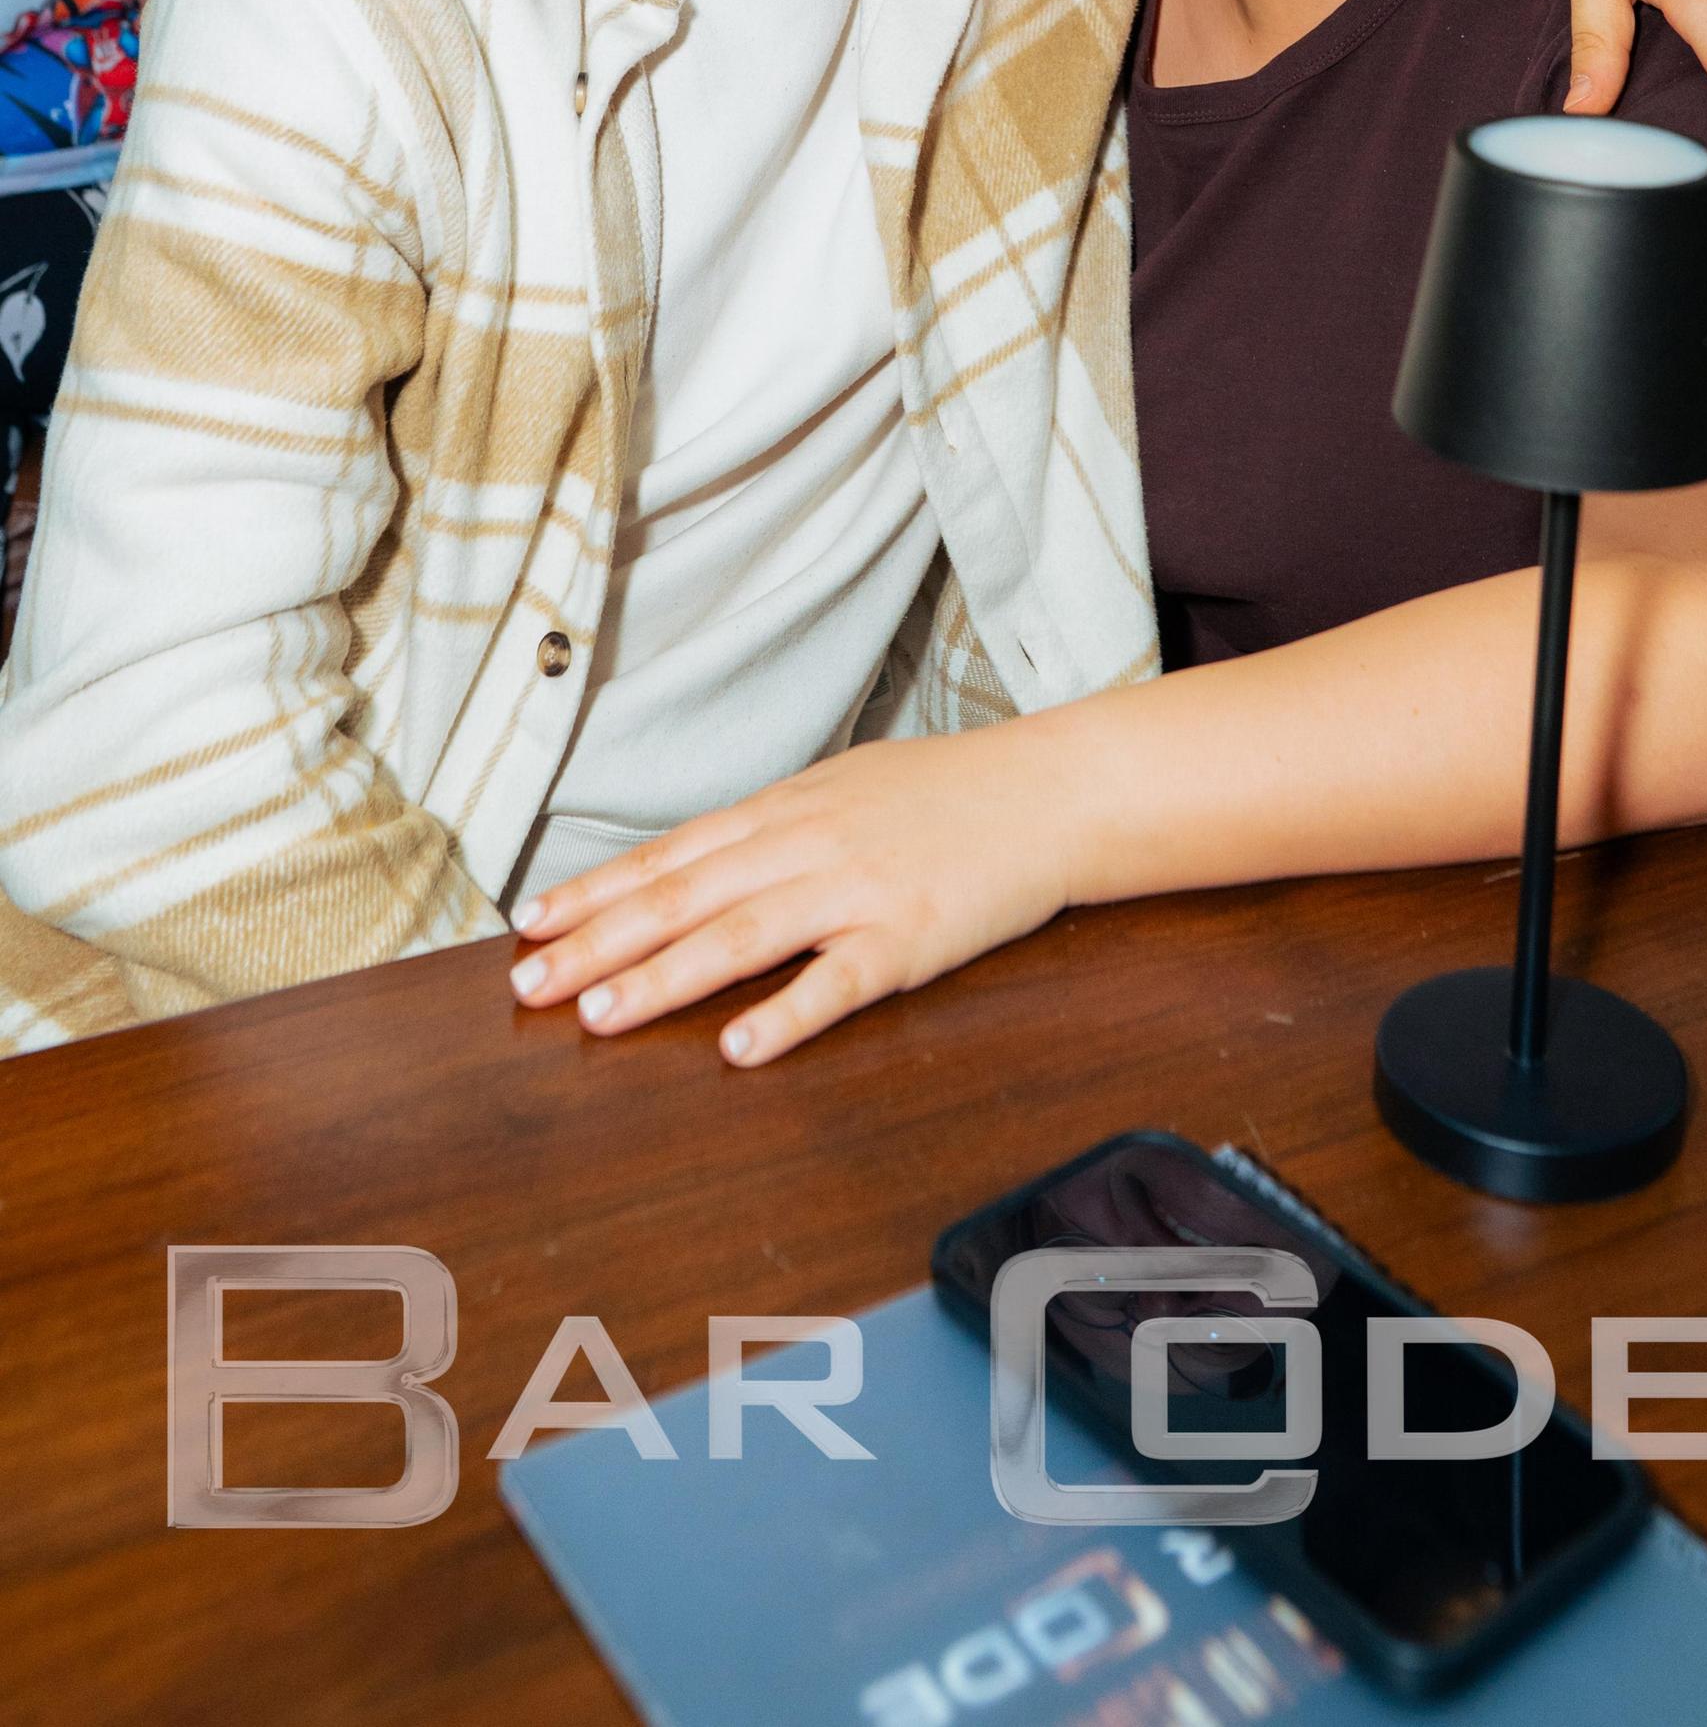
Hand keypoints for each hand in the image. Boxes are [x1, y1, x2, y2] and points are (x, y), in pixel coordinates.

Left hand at [506, 726, 1069, 1064]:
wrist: (1050, 790)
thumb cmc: (946, 791)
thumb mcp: (844, 787)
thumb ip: (772, 826)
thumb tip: (698, 858)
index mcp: (783, 810)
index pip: (668, 854)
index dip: (595, 891)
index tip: (529, 923)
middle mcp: (804, 845)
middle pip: (682, 896)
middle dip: (597, 943)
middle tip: (527, 986)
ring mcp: (854, 891)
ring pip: (739, 936)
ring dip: (662, 977)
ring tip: (598, 1016)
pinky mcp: (908, 939)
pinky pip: (836, 983)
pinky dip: (785, 1016)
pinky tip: (738, 1048)